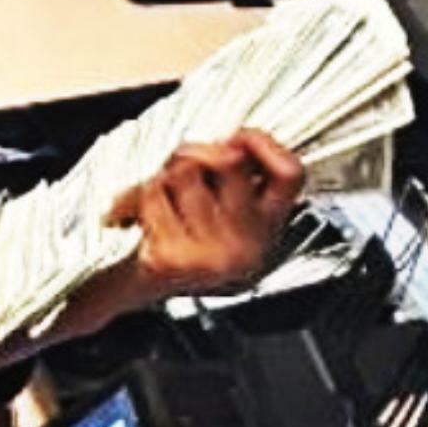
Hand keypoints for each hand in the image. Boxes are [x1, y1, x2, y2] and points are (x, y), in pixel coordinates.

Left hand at [104, 129, 305, 304]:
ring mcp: (210, 257)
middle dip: (197, 153)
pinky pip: (153, 193)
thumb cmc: (181, 238)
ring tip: (161, 197)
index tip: (238, 137)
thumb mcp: (221, 206)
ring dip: (165, 175)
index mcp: (266, 230)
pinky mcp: (173, 260)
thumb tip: (228, 144)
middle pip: (229, 161)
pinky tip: (142, 215)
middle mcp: (246, 248)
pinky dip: (137, 195)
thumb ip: (232, 172)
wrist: (139, 289)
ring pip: (185, 172)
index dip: (265, 144)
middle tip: (181, 166)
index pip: (290, 174)